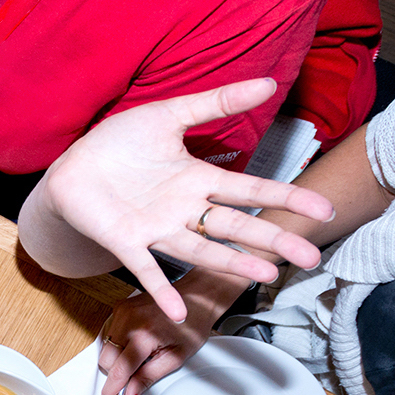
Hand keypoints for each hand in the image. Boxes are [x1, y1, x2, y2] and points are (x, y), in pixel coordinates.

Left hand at [36, 78, 333, 321]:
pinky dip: (162, 291)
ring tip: (264, 275)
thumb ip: (216, 103)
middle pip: (236, 227)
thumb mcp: (169, 116)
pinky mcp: (126, 242)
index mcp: (198, 180)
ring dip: (231, 263)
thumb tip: (268, 82)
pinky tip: (180, 313)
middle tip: (310, 256)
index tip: (323, 209)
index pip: (252, 191)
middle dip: (272, 240)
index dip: (287, 199)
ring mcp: (157, 229)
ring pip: (202, 249)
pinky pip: (147, 270)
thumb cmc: (118, 144)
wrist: (71, 168)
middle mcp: (184, 210)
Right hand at [97, 268, 247, 394]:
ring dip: (117, 358)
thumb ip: (148, 377)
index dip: (112, 391)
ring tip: (142, 353)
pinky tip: (137, 342)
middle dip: (117, 373)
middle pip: (106, 361)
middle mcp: (128, 321)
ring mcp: (121, 312)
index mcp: (144, 335)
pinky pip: (108, 334)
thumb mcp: (176, 357)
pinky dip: (118, 344)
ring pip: (104, 349)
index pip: (118, 371)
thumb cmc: (193, 323)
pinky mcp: (119, 308)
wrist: (197, 295)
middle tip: (135, 375)